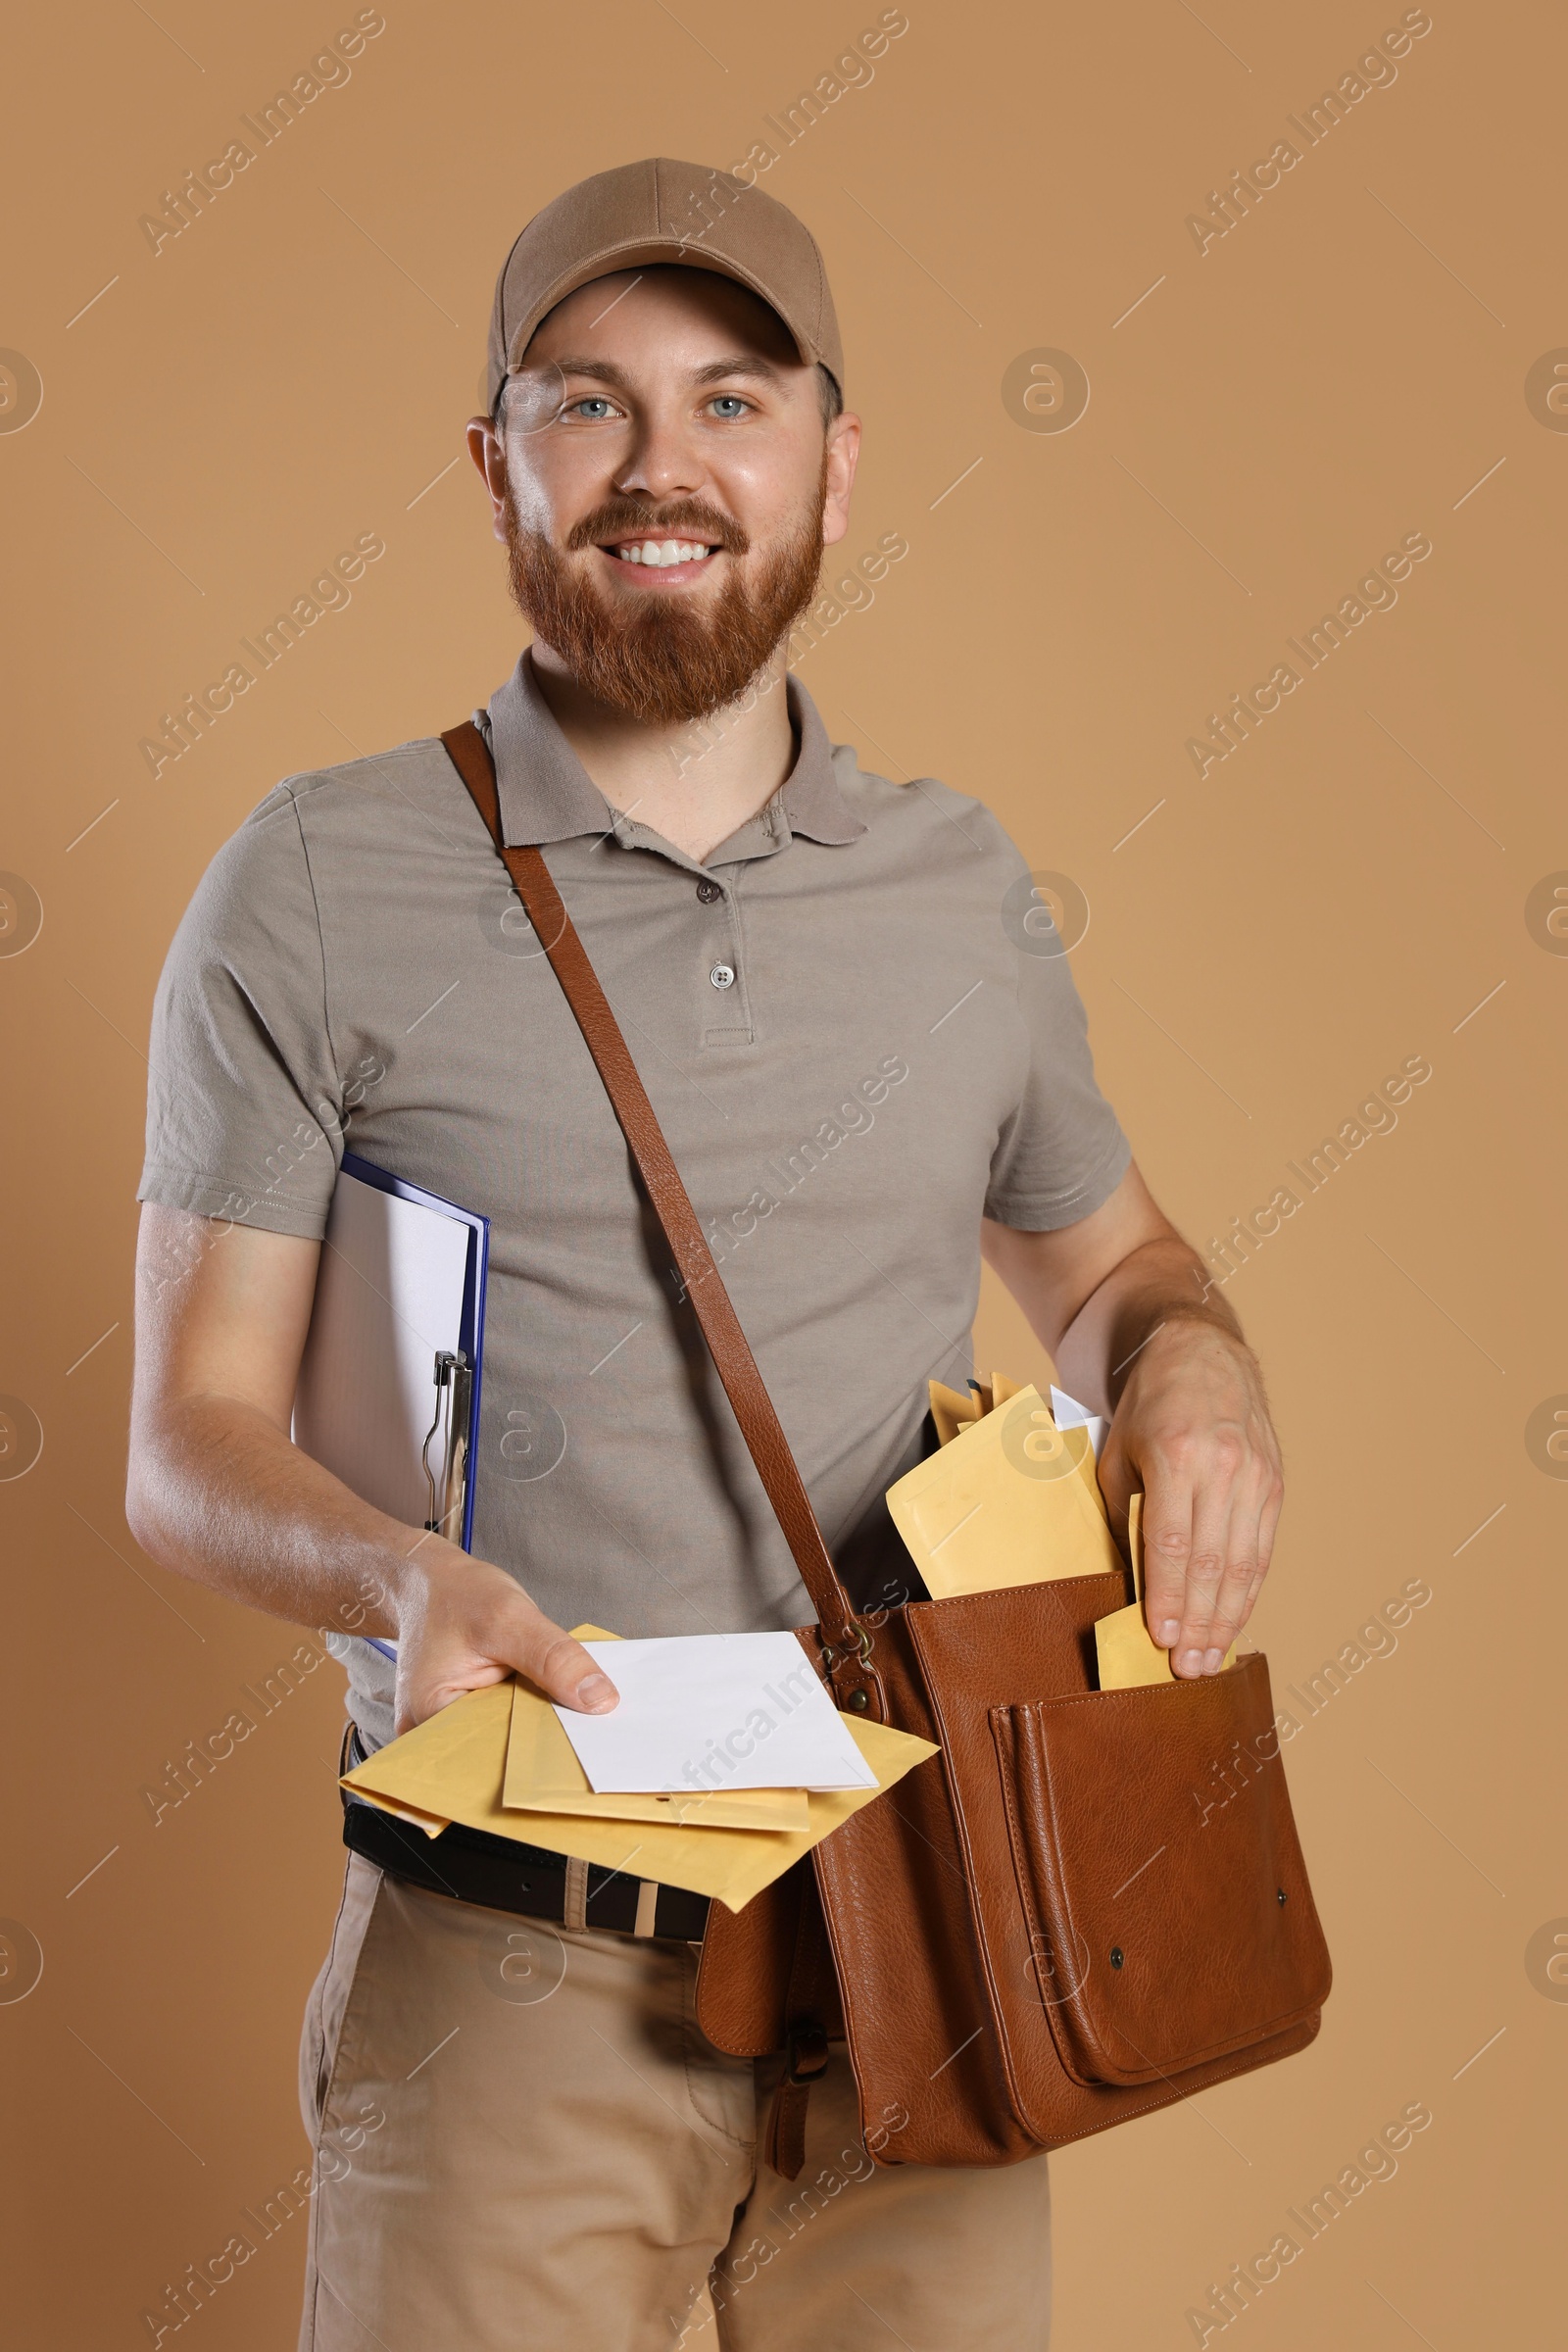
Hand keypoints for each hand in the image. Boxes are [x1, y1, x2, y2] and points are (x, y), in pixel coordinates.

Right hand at [390, 1536, 619, 1733]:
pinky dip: (535, 1709)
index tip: (589, 1747)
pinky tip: (558, 1698)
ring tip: (580, 1715)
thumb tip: (600, 1701)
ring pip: (511, 1737)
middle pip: (503, 1752)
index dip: (543, 1752)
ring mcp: (452, 1727)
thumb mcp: (509, 1617)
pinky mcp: (472, 1715)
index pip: (494, 1756)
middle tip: (596, 1731)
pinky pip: (510, 1721)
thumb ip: (553, 1658)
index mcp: (429, 1717)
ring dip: (543, 1722)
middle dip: (547, 1739)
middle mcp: (434, 1734)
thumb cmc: (456, 1595)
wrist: (431, 1583)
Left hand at [1096, 1316, 1283, 1677]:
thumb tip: (1128, 1582)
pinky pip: (1263, 1548)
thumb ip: (1124, 1512)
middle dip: (1200, 1621)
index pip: (1174, 1542)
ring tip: (1210, 1660)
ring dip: (1228, 1617)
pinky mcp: (1275, 1484)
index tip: (1161, 1639)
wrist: (1201, 1353)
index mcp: (1178, 1454)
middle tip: (1188, 1668)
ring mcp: (1256, 1475)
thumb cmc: (1147, 1407)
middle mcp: (1224, 1466)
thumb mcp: (1118, 1451)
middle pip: (1213, 1561)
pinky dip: (1248, 1590)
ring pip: (1245, 1562)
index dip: (1170, 1596)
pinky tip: (1234, 1621)